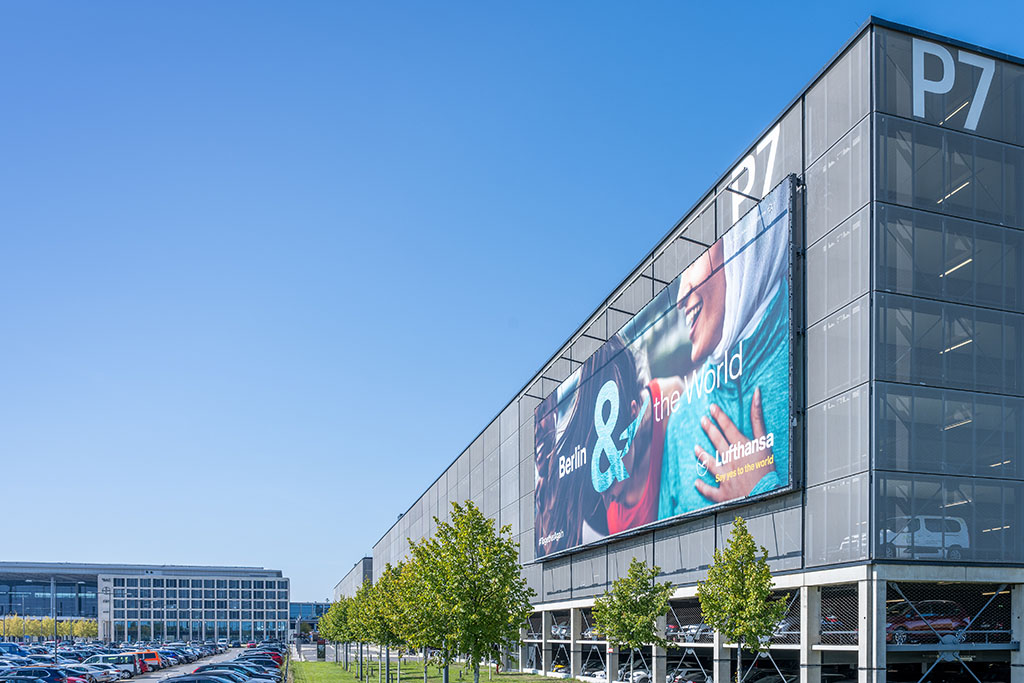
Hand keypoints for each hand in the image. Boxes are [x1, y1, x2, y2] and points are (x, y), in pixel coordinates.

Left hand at [693, 387, 773, 502]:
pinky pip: (710, 490)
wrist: (767, 494)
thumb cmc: (768, 470)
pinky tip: (696, 482)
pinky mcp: (724, 492)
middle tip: (702, 420)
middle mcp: (730, 459)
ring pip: (710, 464)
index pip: (728, 427)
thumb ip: (758, 418)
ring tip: (696, 449)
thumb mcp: (765, 441)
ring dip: (702, 455)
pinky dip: (703, 487)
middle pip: (717, 441)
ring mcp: (725, 476)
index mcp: (741, 447)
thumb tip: (755, 394)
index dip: (719, 416)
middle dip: (709, 429)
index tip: (712, 407)